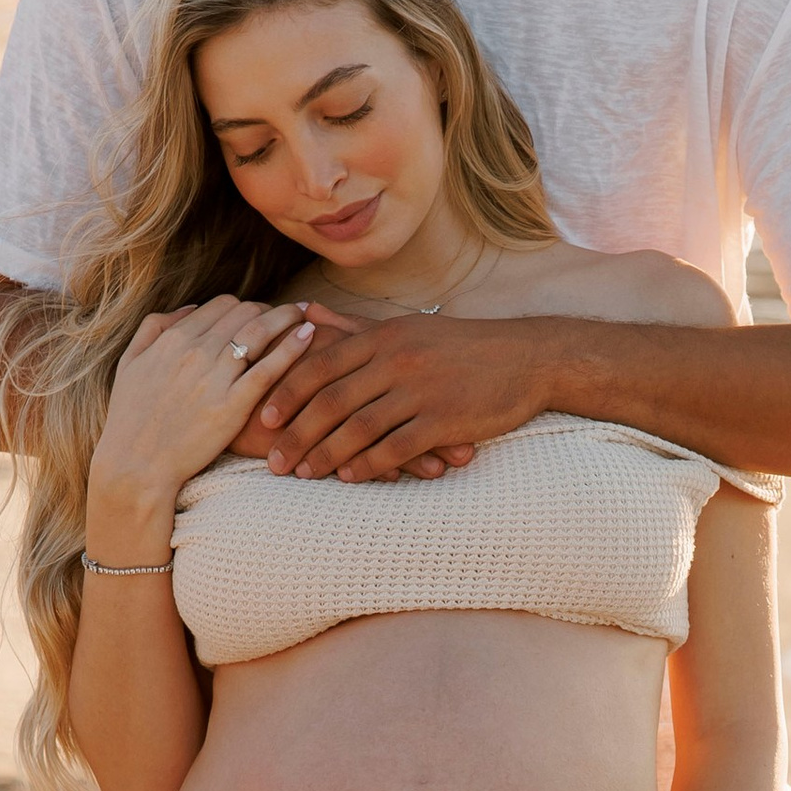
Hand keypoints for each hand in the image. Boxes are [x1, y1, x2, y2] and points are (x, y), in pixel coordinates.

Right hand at [88, 295, 317, 532]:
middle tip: (287, 315)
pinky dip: (292, 346)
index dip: (244, 306)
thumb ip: (153, 328)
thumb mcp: (129, 363)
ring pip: (260, 331)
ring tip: (305, 313)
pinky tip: (309, 335)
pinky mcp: (233, 405)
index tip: (258, 314)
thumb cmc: (130, 419)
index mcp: (173, 339)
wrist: (136, 466)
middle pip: (245, 312)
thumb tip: (190, 308)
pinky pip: (270, 367)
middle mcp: (195, 351)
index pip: (221, 305)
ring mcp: (215, 377)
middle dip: (268, 309)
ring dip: (286, 316)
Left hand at [255, 313, 555, 481]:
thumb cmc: (462, 346)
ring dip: (325, 455)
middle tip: (273, 461)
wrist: (527, 358)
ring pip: (358, 427)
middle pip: (332, 401)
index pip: (321, 366)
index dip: (288, 394)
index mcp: (383, 338)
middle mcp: (397, 361)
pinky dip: (369, 464)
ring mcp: (420, 391)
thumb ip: (352, 326)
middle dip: (297, 434)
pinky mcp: (444, 419)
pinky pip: (396, 447)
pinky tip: (350, 478)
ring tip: (303, 475)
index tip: (264, 419)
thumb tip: (305, 312)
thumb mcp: (406, 328)